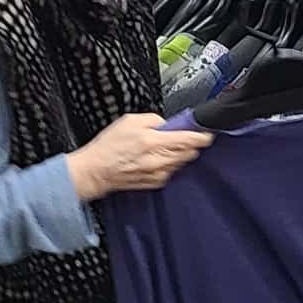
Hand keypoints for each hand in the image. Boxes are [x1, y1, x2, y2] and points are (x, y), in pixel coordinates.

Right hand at [67, 112, 211, 202]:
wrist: (95, 171)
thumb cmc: (109, 147)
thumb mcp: (130, 120)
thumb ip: (154, 119)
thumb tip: (168, 124)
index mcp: (154, 142)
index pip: (189, 140)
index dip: (202, 136)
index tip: (207, 133)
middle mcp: (159, 160)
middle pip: (190, 152)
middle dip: (190, 144)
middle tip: (182, 136)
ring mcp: (158, 174)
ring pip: (182, 162)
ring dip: (179, 154)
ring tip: (162, 147)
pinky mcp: (155, 183)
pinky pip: (171, 171)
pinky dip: (169, 164)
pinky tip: (155, 159)